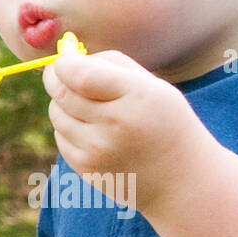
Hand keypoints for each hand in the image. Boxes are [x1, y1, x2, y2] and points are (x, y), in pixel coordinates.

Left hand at [42, 49, 192, 212]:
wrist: (180, 179)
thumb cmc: (163, 121)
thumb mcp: (152, 85)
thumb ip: (110, 64)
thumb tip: (65, 58)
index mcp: (137, 96)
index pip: (81, 75)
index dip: (64, 64)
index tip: (65, 61)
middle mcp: (116, 124)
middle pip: (62, 93)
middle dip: (56, 79)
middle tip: (63, 75)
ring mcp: (99, 150)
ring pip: (57, 114)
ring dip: (63, 104)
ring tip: (87, 106)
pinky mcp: (87, 169)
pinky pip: (61, 137)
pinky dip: (69, 128)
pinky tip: (93, 131)